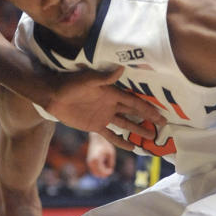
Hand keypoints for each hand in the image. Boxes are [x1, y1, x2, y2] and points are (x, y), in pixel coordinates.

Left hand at [46, 67, 164, 138]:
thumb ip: (105, 77)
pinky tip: (131, 147)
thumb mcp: (88, 79)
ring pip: (125, 124)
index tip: (161, 114)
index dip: (148, 108)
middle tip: (163, 125)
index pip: (134, 102)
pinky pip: (110, 135)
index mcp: (112, 93)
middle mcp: (111, 105)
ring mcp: (104, 116)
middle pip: (134, 113)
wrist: (53, 95)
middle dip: (148, 118)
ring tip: (151, 136)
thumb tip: (121, 68)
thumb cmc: (70, 83)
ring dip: (138, 129)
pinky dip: (121, 141)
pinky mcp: (95, 126)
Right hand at [86, 134, 115, 177]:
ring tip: (106, 162)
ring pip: (96, 173)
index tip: (111, 167)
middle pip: (98, 175)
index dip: (108, 172)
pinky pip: (94, 170)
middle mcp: (90, 162)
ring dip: (102, 171)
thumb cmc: (105, 145)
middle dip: (105, 173)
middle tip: (109, 166)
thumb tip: (109, 172)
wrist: (97, 138)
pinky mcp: (89, 162)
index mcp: (96, 160)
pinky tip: (103, 161)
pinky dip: (99, 169)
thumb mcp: (111, 154)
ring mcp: (88, 162)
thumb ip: (111, 164)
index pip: (102, 173)